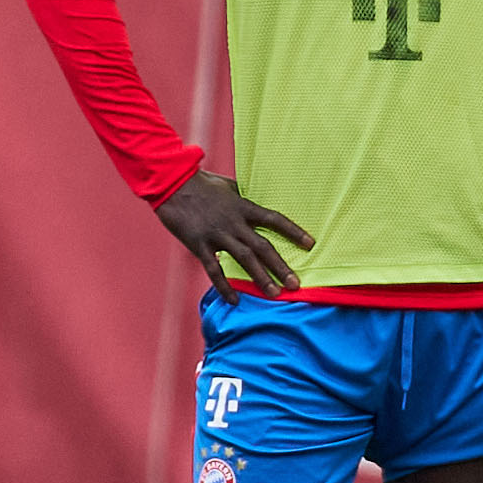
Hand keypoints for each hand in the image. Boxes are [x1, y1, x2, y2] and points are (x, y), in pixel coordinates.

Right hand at [151, 172, 312, 292]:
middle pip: (263, 247)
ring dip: (261, 278)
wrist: (171, 183)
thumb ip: (243, 198)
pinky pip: (214, 269)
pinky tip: (234, 300)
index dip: (294, 232)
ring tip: (274, 294)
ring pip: (244, 260)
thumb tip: (256, 203)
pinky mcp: (199, 244)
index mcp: (243, 206)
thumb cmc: (200, 182)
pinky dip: (224, 286)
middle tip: (295, 285)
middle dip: (281, 267)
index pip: (274, 219)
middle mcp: (234, 223)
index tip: (311, 244)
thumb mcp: (228, 186)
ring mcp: (217, 235)